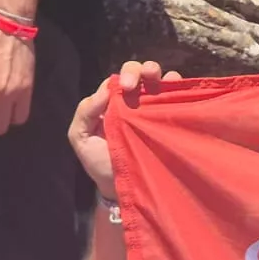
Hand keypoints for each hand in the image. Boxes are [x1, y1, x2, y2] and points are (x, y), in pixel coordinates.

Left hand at [69, 61, 180, 200]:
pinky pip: (176, 97)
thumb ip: (85, 112)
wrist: (123, 189)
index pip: (117, 80)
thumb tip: (105, 90)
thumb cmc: (101, 163)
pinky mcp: (170, 120)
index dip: (122, 77)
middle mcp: (134, 102)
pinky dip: (178, 87)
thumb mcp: (80, 138)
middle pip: (138, 75)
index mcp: (112, 103)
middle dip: (138, 70)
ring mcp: (153, 110)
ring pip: (157, 80)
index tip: (124, 87)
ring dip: (157, 73)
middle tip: (135, 84)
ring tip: (159, 78)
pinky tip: (176, 87)